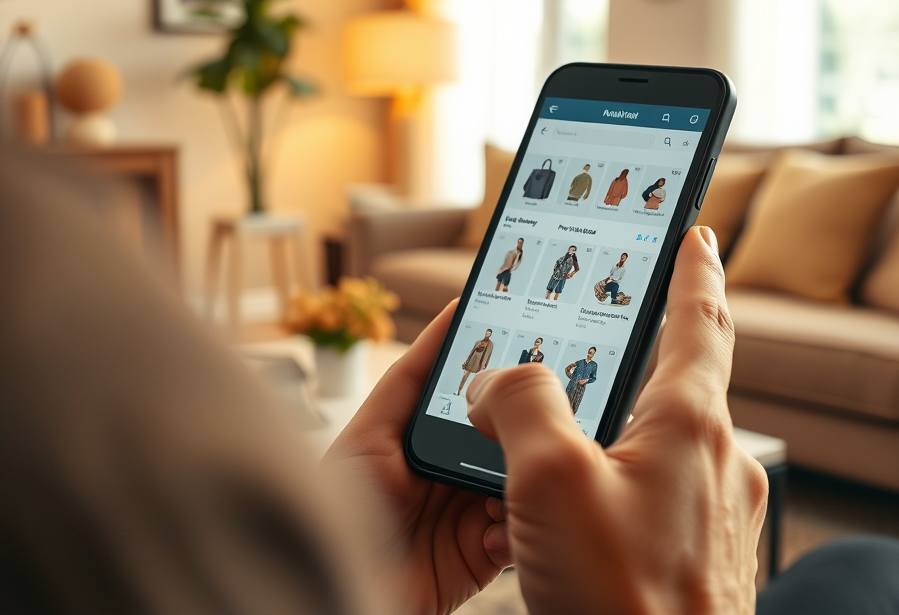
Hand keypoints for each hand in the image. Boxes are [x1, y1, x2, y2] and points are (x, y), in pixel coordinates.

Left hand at [325, 302, 509, 614]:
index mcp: (425, 433)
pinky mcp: (485, 549)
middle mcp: (452, 466)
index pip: (474, 388)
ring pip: (522, 474)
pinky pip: (519, 526)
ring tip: (521, 466)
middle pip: (506, 429)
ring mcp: (470, 507)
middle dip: (528, 417)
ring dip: (526, 471)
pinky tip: (498, 521)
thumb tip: (449, 318)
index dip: (502, 361)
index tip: (533, 323)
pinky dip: (520, 521)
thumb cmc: (337, 512)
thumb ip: (408, 382)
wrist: (336, 592)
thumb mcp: (368, 436)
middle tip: (553, 400)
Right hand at [467, 226, 767, 614]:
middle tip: (633, 312)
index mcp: (689, 425)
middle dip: (658, 339)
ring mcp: (716, 514)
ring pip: (672, 436)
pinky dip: (631, 466)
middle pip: (689, 375)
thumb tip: (503, 380)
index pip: (701, 319)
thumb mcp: (549, 482)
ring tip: (590, 410)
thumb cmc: (623, 601)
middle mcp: (716, 464)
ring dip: (634, 411)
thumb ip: (522, 405)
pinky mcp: (702, 557)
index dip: (694, 268)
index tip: (697, 234)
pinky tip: (597, 494)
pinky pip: (666, 486)